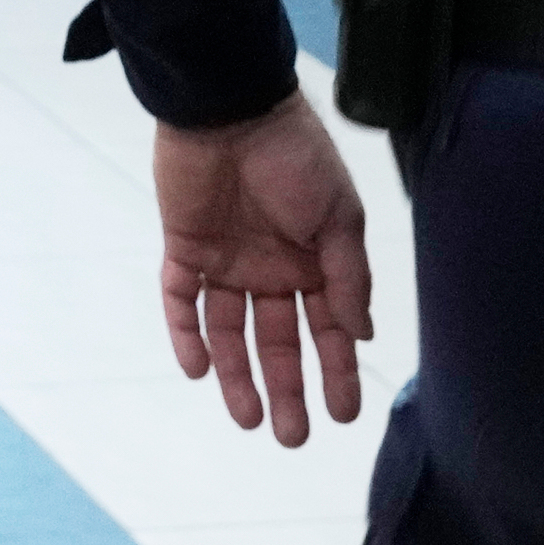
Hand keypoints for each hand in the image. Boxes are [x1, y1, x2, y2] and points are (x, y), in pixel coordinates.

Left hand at [151, 90, 372, 446]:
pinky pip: (180, 299)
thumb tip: (363, 335)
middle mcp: (272, 267)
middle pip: (278, 341)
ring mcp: (226, 260)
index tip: (344, 415)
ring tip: (249, 417)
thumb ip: (348, 278)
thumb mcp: (338, 218)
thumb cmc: (295, 156)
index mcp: (315, 260)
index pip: (328, 330)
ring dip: (236, 374)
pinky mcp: (184, 247)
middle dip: (287, 388)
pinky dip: (185, 333)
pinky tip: (196, 368)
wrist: (231, 108)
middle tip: (291, 436)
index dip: (337, 372)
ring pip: (229, 331)